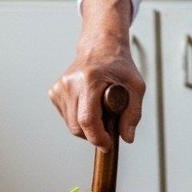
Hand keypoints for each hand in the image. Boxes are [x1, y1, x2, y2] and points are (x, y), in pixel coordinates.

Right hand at [49, 0, 145, 151]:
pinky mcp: (54, 92)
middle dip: (94, 135)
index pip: (87, 119)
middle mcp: (70, 83)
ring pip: (71, 125)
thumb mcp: (136, 87)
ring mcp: (59, 87)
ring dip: (87, 128)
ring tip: (102, 112)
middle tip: (110, 128)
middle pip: (77, 126)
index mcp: (89, 79)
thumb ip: (133, 113)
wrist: (100, 48)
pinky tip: (89, 106)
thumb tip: (126, 138)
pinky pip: (67, 118)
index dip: (98, 137)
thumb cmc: (120, 66)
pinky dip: (79, 119)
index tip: (108, 144)